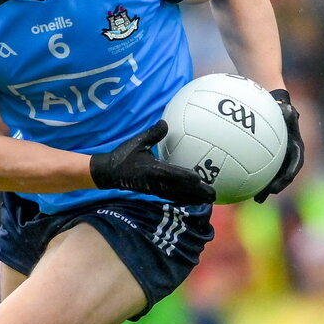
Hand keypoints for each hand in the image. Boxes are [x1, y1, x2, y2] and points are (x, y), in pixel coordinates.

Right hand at [90, 121, 215, 205]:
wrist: (109, 173)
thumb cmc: (123, 156)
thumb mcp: (137, 142)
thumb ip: (152, 134)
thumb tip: (164, 122)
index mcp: (153, 170)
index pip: (173, 174)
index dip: (187, 177)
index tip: (200, 178)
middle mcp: (157, 182)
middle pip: (181, 190)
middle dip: (197, 193)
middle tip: (214, 196)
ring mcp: (156, 189)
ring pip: (179, 195)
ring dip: (194, 198)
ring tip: (209, 200)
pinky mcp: (154, 192)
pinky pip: (173, 196)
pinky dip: (185, 198)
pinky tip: (193, 199)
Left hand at [254, 89, 303, 202]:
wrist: (277, 114)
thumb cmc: (281, 111)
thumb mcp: (286, 110)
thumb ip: (287, 112)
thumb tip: (287, 107)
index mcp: (296, 150)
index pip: (295, 163)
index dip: (290, 173)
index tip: (285, 179)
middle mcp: (288, 159)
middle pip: (283, 177)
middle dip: (276, 187)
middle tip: (266, 194)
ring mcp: (278, 163)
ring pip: (271, 179)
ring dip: (264, 190)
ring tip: (256, 199)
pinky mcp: (268, 163)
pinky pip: (260, 172)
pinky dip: (252, 180)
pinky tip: (240, 187)